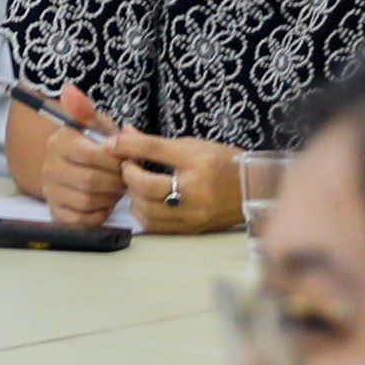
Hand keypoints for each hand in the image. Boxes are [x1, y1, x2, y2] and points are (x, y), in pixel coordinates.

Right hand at [21, 97, 138, 230]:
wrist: (84, 169)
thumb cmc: (97, 146)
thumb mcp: (98, 126)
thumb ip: (89, 111)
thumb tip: (69, 90)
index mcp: (59, 141)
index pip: (91, 155)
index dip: (115, 161)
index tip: (125, 160)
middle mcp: (49, 166)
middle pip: (90, 181)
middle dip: (115, 182)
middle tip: (125, 178)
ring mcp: (50, 191)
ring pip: (86, 201)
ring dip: (109, 198)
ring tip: (115, 189)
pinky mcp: (56, 213)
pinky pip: (80, 221)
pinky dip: (98, 214)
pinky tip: (103, 203)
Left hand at [123, 134, 251, 238]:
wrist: (253, 189)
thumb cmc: (224, 163)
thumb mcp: (193, 145)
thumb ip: (156, 143)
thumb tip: (123, 135)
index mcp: (198, 160)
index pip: (155, 149)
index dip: (128, 145)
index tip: (112, 143)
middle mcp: (196, 189)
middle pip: (146, 185)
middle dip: (129, 175)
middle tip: (127, 167)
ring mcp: (194, 213)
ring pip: (147, 210)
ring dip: (134, 196)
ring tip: (137, 185)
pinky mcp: (191, 229)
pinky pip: (156, 226)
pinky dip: (144, 214)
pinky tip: (146, 203)